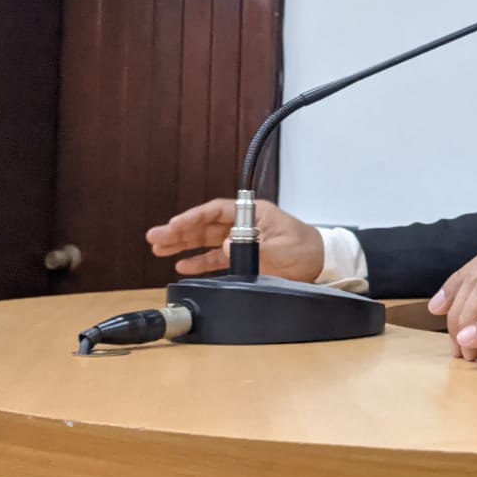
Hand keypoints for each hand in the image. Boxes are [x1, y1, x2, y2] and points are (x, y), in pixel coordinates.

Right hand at [144, 198, 325, 281]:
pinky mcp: (243, 257)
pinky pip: (215, 258)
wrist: (322, 264)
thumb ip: (255, 248)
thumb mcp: (283, 248)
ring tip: (158, 248)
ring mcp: (242, 241)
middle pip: (205, 225)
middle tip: (155, 236)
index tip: (174, 224)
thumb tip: (224, 246)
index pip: (216, 212)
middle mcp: (244, 225)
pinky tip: (182, 265)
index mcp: (254, 214)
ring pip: (206, 241)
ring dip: (183, 245)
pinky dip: (199, 262)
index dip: (193, 217)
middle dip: (179, 230)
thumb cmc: (308, 248)